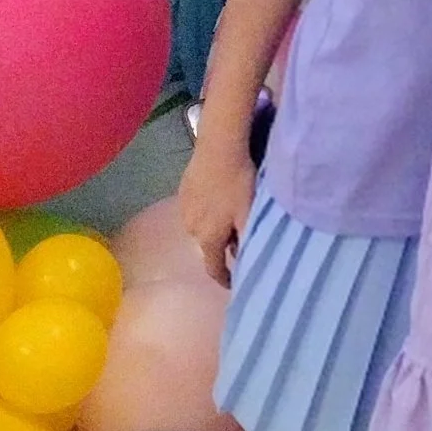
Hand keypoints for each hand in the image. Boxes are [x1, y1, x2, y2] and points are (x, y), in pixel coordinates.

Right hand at [179, 143, 254, 287]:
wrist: (219, 147)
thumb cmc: (238, 182)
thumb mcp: (248, 213)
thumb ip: (246, 238)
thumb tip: (243, 256)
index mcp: (208, 238)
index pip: (213, 268)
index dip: (224, 278)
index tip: (233, 282)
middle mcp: (191, 228)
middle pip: (208, 246)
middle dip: (223, 246)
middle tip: (240, 237)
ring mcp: (183, 209)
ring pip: (201, 227)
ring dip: (214, 227)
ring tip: (231, 214)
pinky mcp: (182, 191)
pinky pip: (196, 210)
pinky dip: (208, 211)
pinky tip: (219, 198)